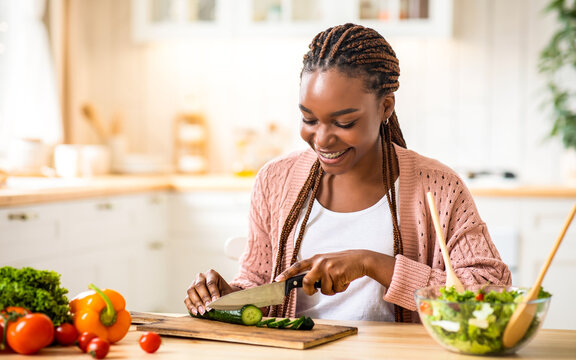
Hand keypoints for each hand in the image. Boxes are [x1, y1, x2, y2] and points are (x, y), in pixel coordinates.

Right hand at [184, 269, 236, 314]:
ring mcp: (193, 284)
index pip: (211, 283)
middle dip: (204, 297)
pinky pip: (187, 299)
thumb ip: (223, 297)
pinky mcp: (189, 293)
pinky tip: (196, 312)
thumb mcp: (227, 293)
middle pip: (199, 285)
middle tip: (208, 308)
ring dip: (196, 302)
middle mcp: (201, 277)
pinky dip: (190, 306)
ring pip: (191, 291)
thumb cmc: (225, 292)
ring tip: (202, 312)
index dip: (213, 293)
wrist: (222, 294)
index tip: (215, 302)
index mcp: (211, 274)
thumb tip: (219, 305)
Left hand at [275, 250, 395, 295]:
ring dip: (331, 290)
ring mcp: (328, 267)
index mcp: (315, 259)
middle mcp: (320, 262)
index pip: (297, 266)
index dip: (287, 273)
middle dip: (310, 291)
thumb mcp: (326, 263)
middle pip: (307, 282)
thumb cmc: (341, 264)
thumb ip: (315, 271)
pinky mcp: (338, 273)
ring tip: (338, 280)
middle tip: (315, 291)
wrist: (360, 259)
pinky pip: (335, 290)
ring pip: (323, 289)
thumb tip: (306, 285)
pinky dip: (340, 289)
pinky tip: (345, 279)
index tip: (277, 280)